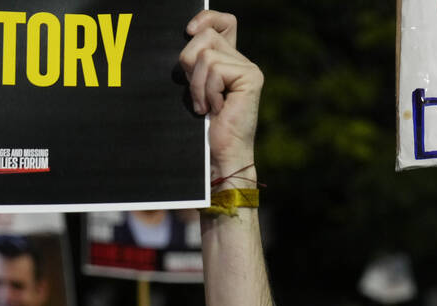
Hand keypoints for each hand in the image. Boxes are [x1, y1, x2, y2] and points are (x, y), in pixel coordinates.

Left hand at [180, 11, 261, 176]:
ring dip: (197, 85)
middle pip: (206, 36)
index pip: (223, 22)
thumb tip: (186, 36)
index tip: (188, 31)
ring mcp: (249, 69)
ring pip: (206, 55)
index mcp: (230, 62)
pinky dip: (207, 92)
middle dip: (189, 63)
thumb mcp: (195, 88)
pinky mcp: (250, 77)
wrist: (221, 155)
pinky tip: (215, 109)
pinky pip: (214, 70)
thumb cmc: (205, 128)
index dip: (206, 19)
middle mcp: (243, 62)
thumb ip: (195, 63)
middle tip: (196, 92)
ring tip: (206, 106)